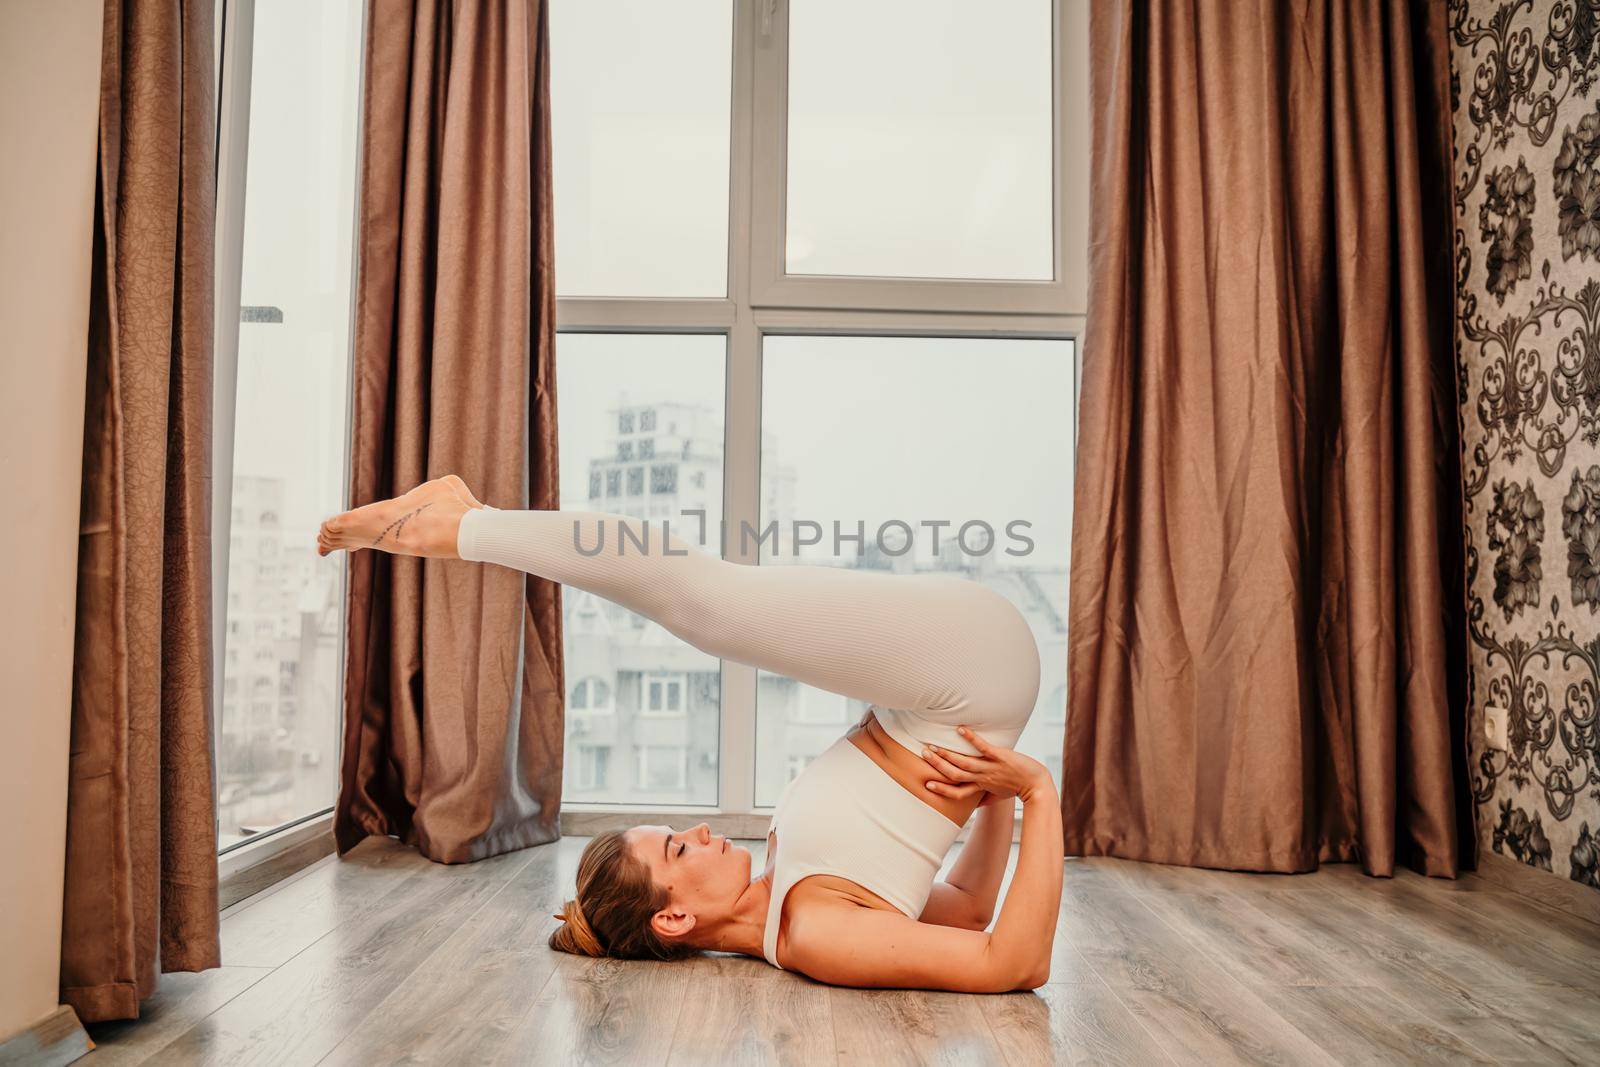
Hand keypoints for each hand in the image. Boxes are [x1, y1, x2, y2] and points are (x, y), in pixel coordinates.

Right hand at [919, 726, 1053, 803]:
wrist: (1037, 784)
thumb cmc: (1016, 788)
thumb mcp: (998, 796)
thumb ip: (982, 798)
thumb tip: (972, 805)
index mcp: (980, 787)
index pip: (957, 792)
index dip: (942, 789)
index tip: (927, 784)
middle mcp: (983, 778)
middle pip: (956, 774)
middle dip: (938, 765)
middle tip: (924, 754)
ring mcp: (991, 767)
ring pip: (964, 762)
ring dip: (948, 754)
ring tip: (933, 745)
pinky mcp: (1001, 756)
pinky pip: (983, 747)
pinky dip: (971, 739)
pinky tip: (961, 729)